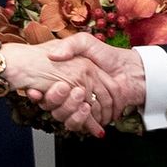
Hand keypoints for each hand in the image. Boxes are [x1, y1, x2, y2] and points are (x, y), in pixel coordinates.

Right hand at [23, 37, 146, 136]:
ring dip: (71, 112)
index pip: (45, 88)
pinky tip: (90, 119)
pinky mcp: (93, 114)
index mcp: (66, 76)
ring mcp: (81, 103)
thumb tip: (53, 55)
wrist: (132, 70)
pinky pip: (82, 124)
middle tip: (62, 90)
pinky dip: (87, 123)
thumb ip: (71, 44)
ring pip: (65, 116)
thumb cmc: (109, 55)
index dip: (39, 91)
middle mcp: (70, 91)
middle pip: (53, 104)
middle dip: (54, 101)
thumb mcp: (86, 42)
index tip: (34, 91)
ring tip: (83, 104)